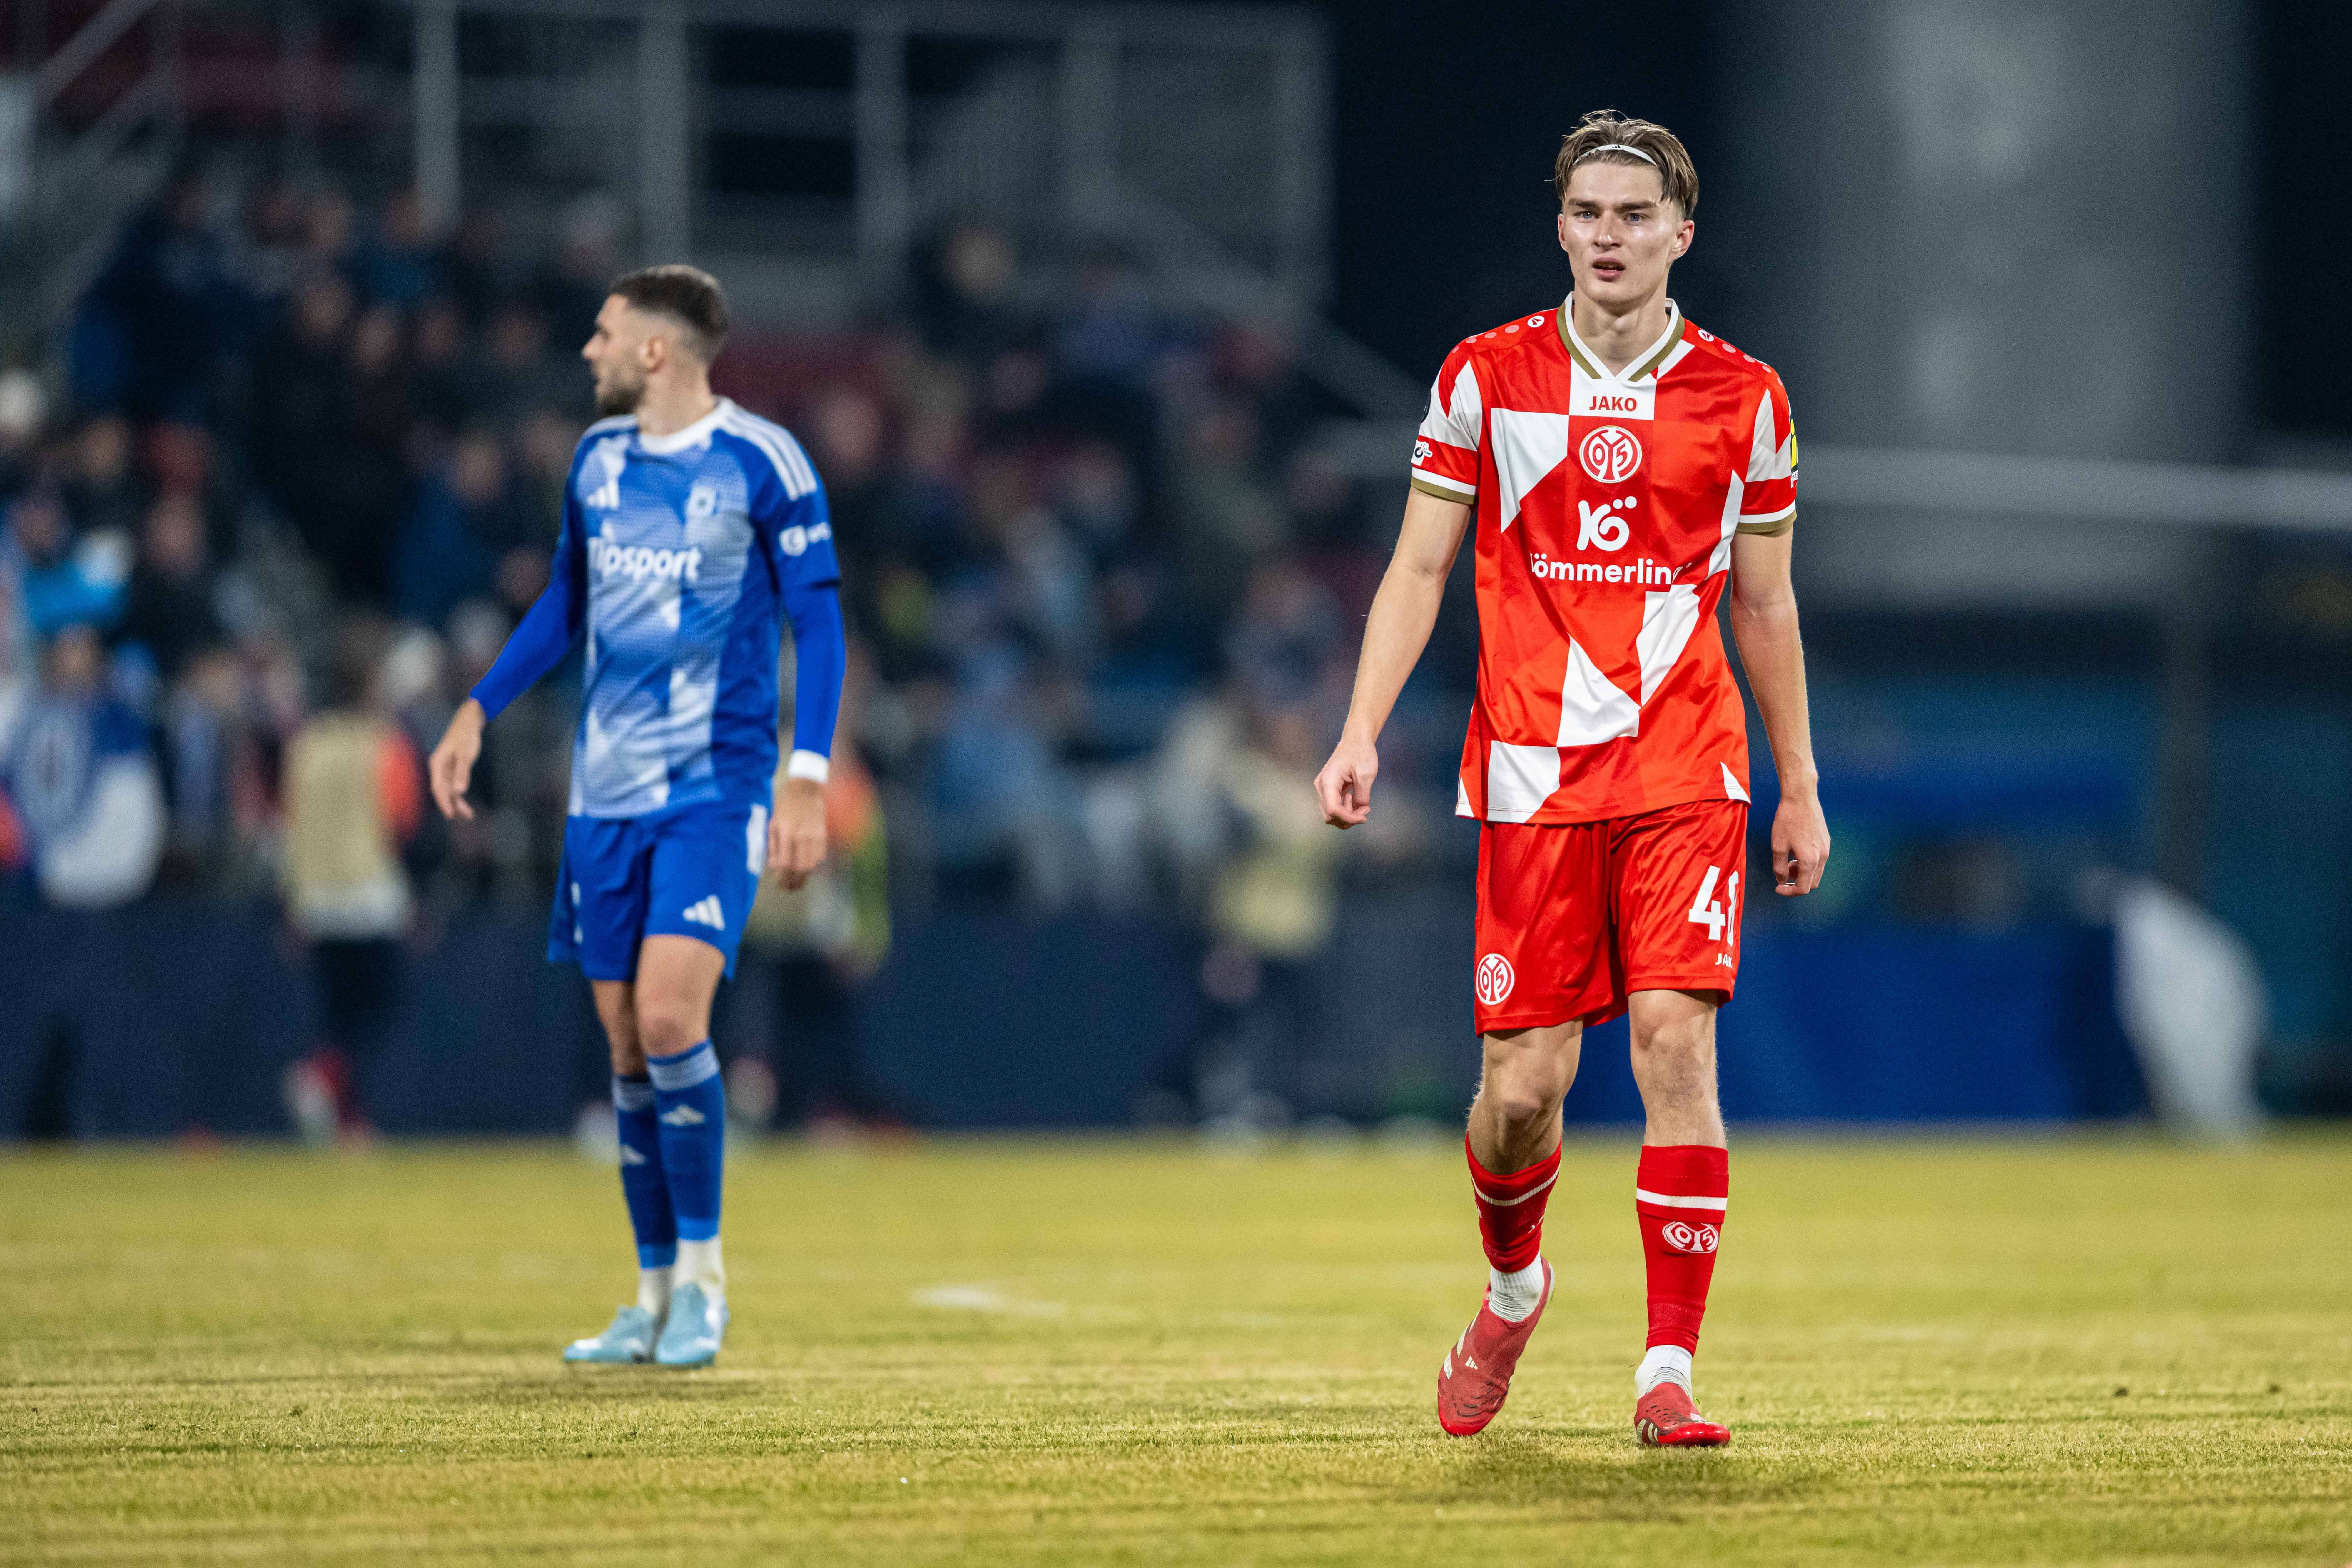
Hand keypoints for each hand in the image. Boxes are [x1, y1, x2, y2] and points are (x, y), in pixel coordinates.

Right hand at [428, 700, 485, 820]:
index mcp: (437, 764)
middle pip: (443, 791)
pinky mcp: (454, 769)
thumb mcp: (465, 753)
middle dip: (451, 805)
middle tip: (462, 817)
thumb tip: (459, 791)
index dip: (444, 801)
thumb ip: (462, 771)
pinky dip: (460, 795)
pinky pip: (455, 786)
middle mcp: (439, 768)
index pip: (438, 787)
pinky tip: (466, 805)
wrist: (468, 722)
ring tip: (469, 815)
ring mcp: (446, 769)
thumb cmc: (465, 735)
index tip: (451, 814)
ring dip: (458, 802)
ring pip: (450, 790)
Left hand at [768, 776, 827, 888]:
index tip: (778, 883)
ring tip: (797, 882)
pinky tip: (806, 868)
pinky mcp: (823, 835)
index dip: (782, 877)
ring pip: (812, 866)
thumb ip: (773, 846)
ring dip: (804, 877)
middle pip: (800, 869)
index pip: (785, 864)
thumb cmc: (784, 805)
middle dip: (793, 882)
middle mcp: (801, 837)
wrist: (805, 789)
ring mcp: (814, 837)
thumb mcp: (773, 824)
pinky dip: (813, 866)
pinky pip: (820, 857)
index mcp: (786, 833)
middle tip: (787, 887)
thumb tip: (774, 866)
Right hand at [1313, 732, 1378, 828]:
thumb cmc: (1361, 752)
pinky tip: (1354, 798)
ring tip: (1361, 803)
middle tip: (1365, 810)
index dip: (1349, 818)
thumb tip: (1359, 812)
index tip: (1365, 816)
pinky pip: (1334, 807)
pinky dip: (1345, 810)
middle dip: (1348, 819)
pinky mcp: (1327, 790)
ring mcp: (1323, 789)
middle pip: (1329, 816)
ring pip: (1330, 815)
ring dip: (1347, 815)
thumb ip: (1362, 796)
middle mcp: (1321, 786)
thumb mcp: (1366, 774)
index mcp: (1328, 781)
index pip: (1333, 810)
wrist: (1355, 740)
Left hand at [1770, 792, 1829, 895]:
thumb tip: (1782, 880)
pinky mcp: (1826, 841)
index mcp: (1810, 861)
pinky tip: (1796, 851)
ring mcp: (1826, 848)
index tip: (1778, 888)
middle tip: (1783, 874)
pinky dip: (1807, 862)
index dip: (1789, 892)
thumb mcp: (1777, 846)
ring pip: (1816, 871)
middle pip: (1812, 882)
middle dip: (1797, 883)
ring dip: (1802, 872)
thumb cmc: (1787, 820)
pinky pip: (1818, 859)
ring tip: (1787, 861)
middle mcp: (1822, 857)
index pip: (1803, 889)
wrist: (1801, 798)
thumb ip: (1779, 867)